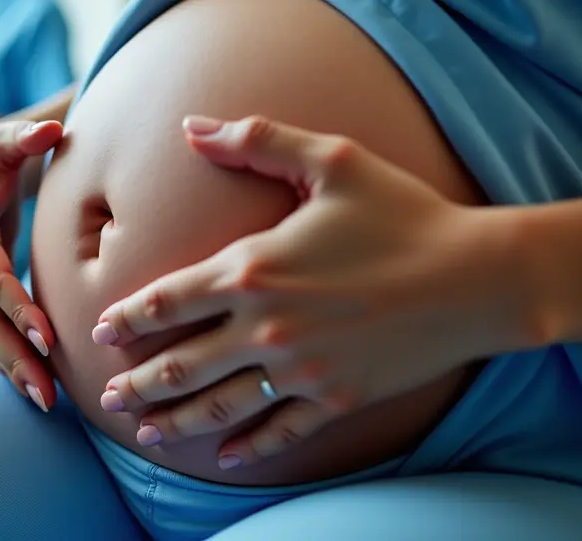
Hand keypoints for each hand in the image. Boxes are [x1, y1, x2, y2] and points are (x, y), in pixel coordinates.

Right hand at [0, 119, 64, 411]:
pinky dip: (8, 362)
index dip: (19, 308)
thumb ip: (26, 135)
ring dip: (13, 370)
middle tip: (48, 395)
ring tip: (48, 403)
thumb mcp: (3, 139)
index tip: (47, 337)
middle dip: (15, 359)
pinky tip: (34, 390)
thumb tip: (51, 129)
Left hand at [94, 115, 508, 468]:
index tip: (102, 330)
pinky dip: (247, 446)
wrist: (478, 278)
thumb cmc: (405, 212)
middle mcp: (267, 327)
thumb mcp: (331, 160)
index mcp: (254, 268)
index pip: (169, 300)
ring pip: (220, 404)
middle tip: (108, 393)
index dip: (129, 318)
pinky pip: (280, 431)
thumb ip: (257, 141)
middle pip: (181, 363)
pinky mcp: (337, 398)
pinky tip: (223, 456)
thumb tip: (193, 126)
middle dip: (138, 380)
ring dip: (175, 418)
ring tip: (145, 430)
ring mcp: (301, 370)